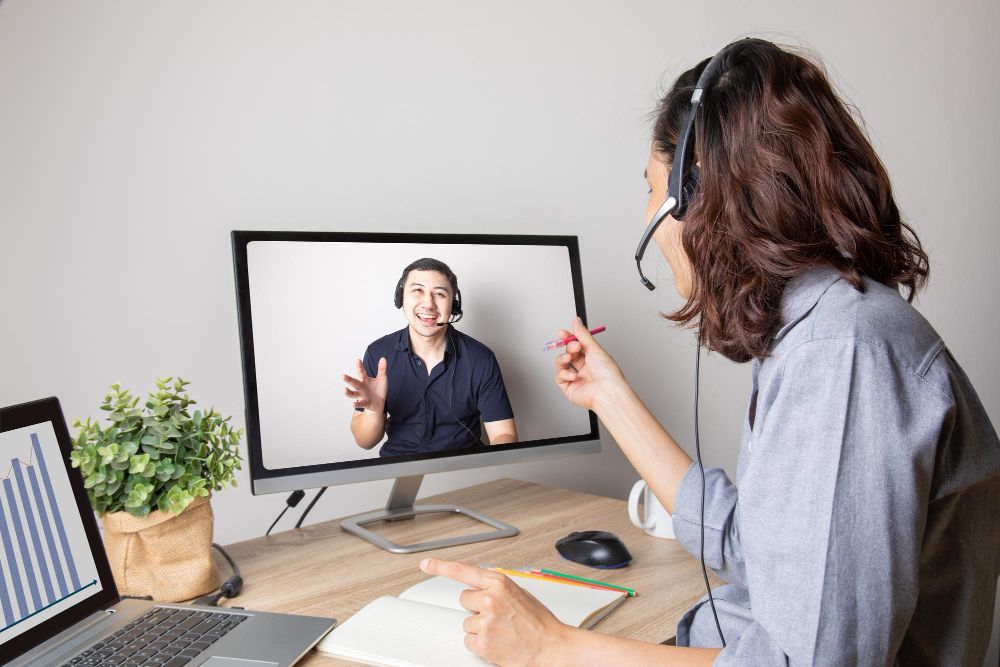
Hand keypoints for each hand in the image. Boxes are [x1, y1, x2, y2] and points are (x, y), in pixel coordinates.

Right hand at [343, 357, 387, 412]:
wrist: (379, 403)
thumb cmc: (379, 389)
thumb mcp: (382, 378)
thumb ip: (381, 369)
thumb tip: (383, 358)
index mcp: (365, 380)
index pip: (361, 372)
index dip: (359, 366)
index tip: (358, 360)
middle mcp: (361, 387)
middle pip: (354, 382)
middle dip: (348, 379)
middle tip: (342, 376)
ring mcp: (362, 395)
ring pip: (353, 394)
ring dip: (348, 392)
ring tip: (344, 389)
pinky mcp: (365, 403)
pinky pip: (360, 404)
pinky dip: (356, 404)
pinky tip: (352, 404)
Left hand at [419, 558, 570, 665]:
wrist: (551, 647)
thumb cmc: (539, 622)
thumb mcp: (519, 593)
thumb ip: (497, 588)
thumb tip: (480, 588)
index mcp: (499, 583)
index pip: (462, 571)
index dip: (441, 567)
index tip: (426, 564)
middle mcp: (489, 599)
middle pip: (464, 599)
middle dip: (476, 607)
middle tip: (497, 616)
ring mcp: (484, 621)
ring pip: (466, 622)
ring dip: (479, 627)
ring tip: (501, 630)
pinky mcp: (481, 642)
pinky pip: (468, 640)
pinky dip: (480, 643)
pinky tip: (497, 642)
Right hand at [554, 317, 627, 410]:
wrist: (608, 391)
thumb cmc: (607, 373)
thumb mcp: (594, 348)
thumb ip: (582, 334)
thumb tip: (576, 321)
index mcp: (592, 358)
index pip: (576, 345)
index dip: (568, 339)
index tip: (562, 333)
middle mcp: (584, 368)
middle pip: (568, 353)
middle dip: (567, 348)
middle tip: (572, 346)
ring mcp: (576, 378)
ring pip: (561, 364)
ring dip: (563, 358)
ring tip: (569, 358)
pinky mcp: (569, 388)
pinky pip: (560, 377)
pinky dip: (565, 374)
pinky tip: (574, 375)